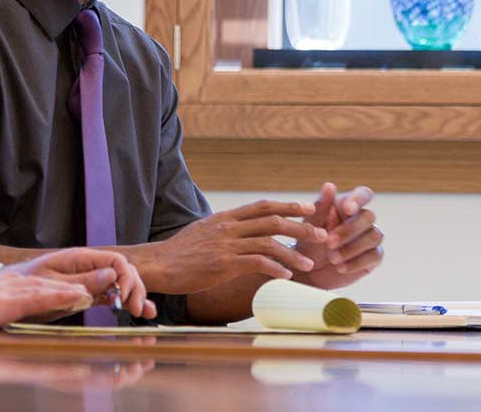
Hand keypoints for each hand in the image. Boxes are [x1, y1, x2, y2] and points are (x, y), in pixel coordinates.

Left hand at [11, 248, 155, 318]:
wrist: (6, 293)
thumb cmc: (23, 285)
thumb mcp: (51, 283)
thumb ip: (81, 280)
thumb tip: (111, 275)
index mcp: (80, 258)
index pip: (115, 261)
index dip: (125, 277)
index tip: (125, 297)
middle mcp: (89, 267)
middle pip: (123, 271)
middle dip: (134, 288)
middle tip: (135, 309)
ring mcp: (90, 280)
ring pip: (122, 283)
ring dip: (136, 295)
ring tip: (144, 312)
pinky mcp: (88, 294)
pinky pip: (113, 295)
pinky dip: (126, 302)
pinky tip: (141, 312)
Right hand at [125, 200, 326, 294]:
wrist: (158, 265)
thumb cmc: (180, 253)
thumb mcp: (205, 232)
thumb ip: (226, 229)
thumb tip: (243, 230)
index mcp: (226, 218)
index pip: (263, 206)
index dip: (289, 205)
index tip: (309, 208)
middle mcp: (229, 227)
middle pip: (274, 220)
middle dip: (302, 227)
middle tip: (322, 235)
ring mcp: (227, 244)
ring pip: (270, 242)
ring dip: (294, 253)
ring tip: (309, 263)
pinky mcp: (223, 264)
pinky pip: (257, 263)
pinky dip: (276, 268)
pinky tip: (287, 275)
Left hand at [293, 183, 384, 289]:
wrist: (309, 272)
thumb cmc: (310, 243)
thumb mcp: (310, 226)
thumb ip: (320, 208)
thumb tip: (329, 185)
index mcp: (348, 206)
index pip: (363, 194)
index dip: (358, 199)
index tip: (346, 209)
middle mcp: (363, 219)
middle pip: (369, 216)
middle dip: (349, 230)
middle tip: (329, 243)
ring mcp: (370, 238)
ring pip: (374, 236)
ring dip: (352, 248)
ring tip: (332, 259)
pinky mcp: (373, 257)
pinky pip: (374, 256)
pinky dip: (357, 262)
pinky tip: (341, 268)